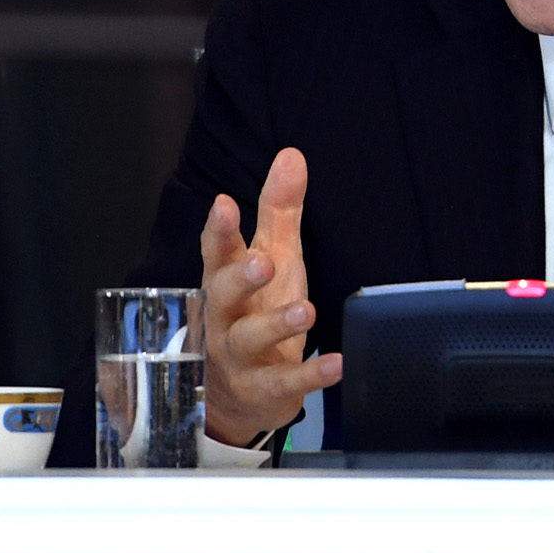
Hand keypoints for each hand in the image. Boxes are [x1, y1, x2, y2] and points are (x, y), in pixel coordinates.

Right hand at [198, 148, 343, 443]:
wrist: (236, 396)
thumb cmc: (255, 312)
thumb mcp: (272, 258)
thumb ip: (278, 211)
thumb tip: (291, 155)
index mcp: (226, 281)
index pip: (216, 253)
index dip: (218, 230)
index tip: (223, 205)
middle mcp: (225, 318)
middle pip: (223, 295)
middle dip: (241, 278)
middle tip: (263, 263)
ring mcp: (240, 357)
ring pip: (250, 339)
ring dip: (277, 325)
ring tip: (305, 311)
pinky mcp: (263, 389)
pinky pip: (284, 382)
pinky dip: (310, 375)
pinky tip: (336, 364)